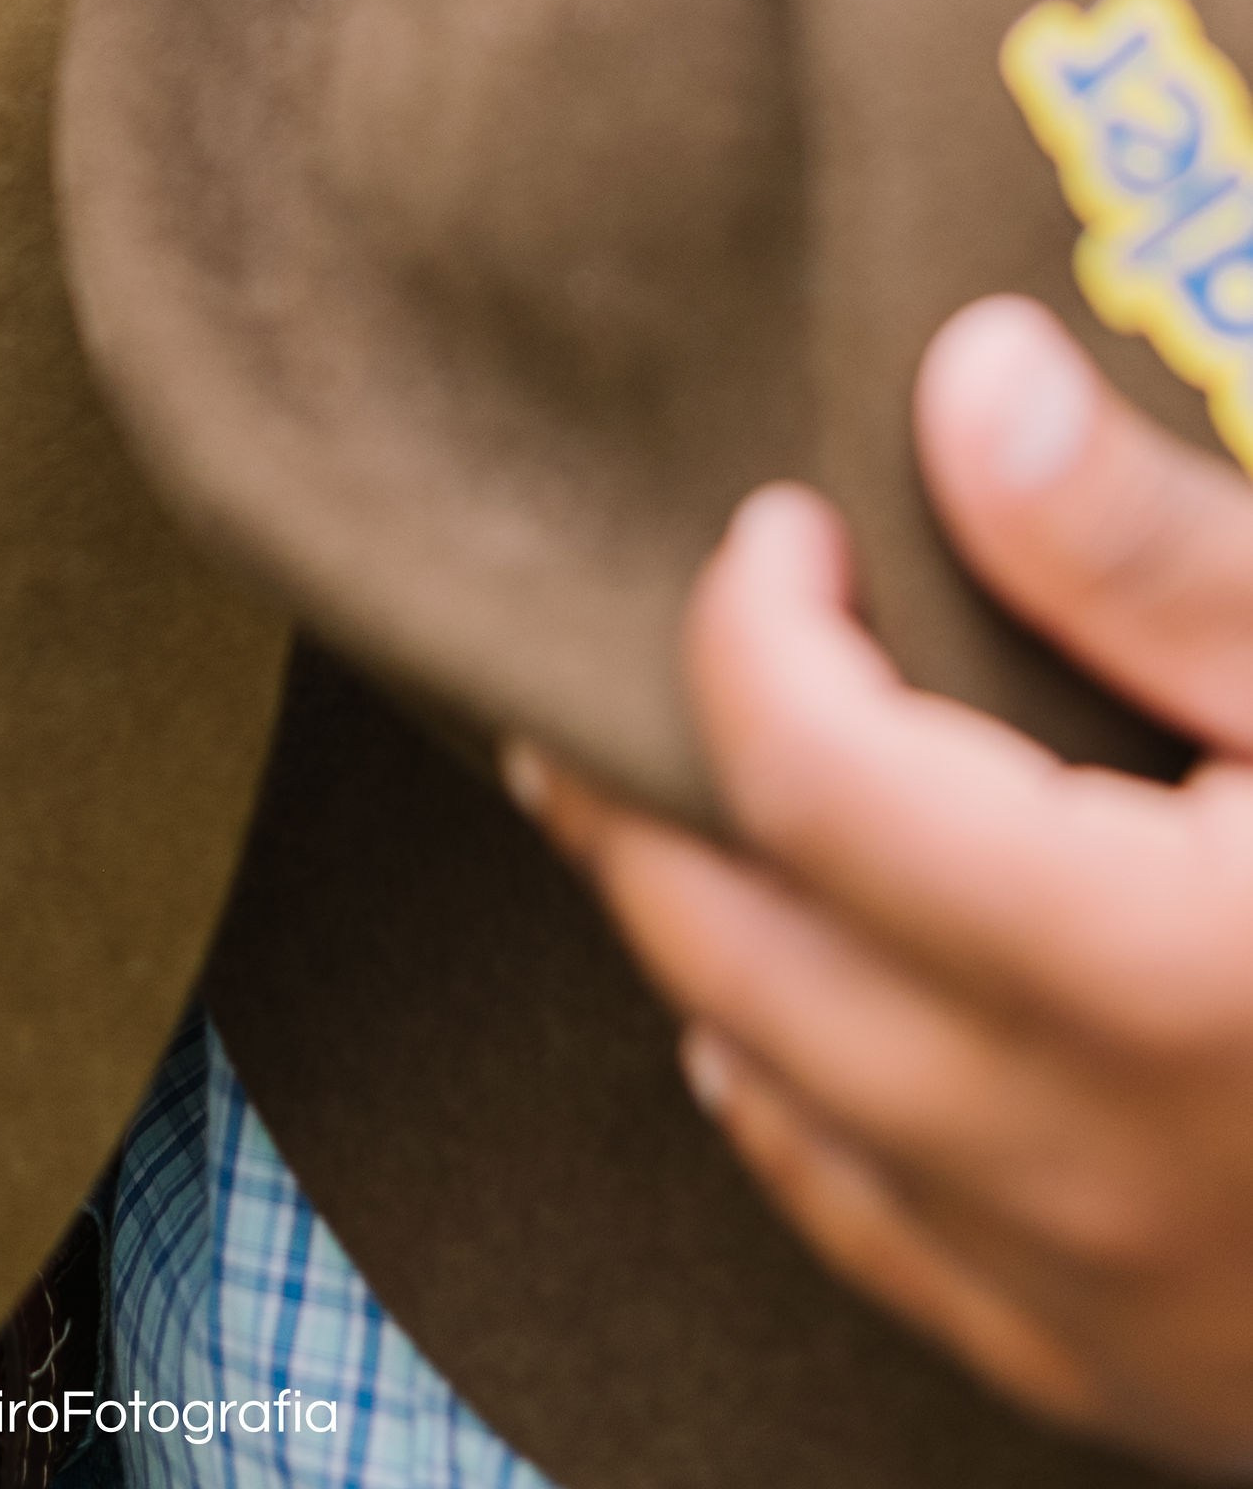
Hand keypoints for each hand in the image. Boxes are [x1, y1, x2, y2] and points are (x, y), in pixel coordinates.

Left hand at [513, 294, 1252, 1476]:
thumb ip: (1172, 558)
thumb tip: (962, 386)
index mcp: (1140, 972)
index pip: (805, 772)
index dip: (745, 620)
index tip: (778, 519)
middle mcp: (1081, 1164)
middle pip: (736, 950)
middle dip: (645, 793)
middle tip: (602, 667)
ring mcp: (1110, 1306)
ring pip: (784, 1108)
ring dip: (702, 947)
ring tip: (665, 814)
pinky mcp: (1154, 1391)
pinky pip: (891, 1256)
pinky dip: (800, 1125)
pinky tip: (780, 1057)